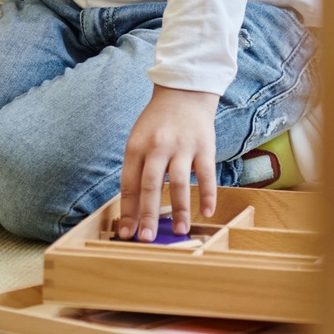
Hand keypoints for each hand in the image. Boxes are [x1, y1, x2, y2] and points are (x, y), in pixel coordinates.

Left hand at [117, 85, 219, 239]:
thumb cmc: (157, 124)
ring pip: (178, 183)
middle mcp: (156, 147)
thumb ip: (137, 171)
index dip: (127, 211)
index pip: (129, 185)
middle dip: (147, 215)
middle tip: (147, 239)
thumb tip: (134, 209)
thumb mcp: (138, 141)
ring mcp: (181, 147)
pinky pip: (206, 175)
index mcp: (135, 147)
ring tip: (179, 232)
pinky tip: (206, 212)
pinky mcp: (204, 147)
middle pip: (150, 186)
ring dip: (178, 210)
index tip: (126, 234)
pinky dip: (207, 195)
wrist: (183, 93)